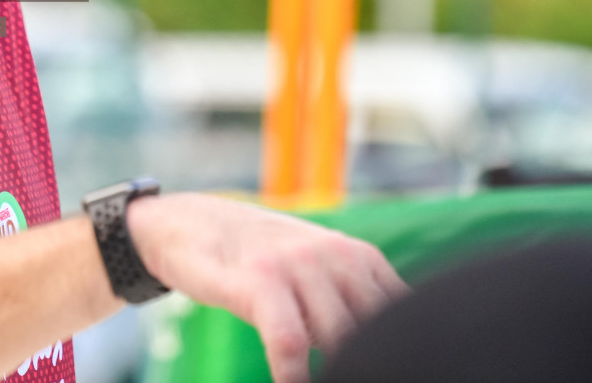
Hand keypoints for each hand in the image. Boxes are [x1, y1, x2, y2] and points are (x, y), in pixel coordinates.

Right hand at [126, 193, 406, 382]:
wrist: (186, 223)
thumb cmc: (256, 256)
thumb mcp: (314, 265)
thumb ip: (352, 298)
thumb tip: (391, 348)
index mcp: (358, 256)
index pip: (405, 316)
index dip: (402, 353)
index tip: (393, 372)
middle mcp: (335, 255)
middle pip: (373, 332)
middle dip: (366, 364)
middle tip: (356, 375)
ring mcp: (297, 265)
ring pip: (338, 340)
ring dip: (335, 371)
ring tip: (318, 380)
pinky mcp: (260, 280)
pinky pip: (291, 342)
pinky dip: (295, 375)